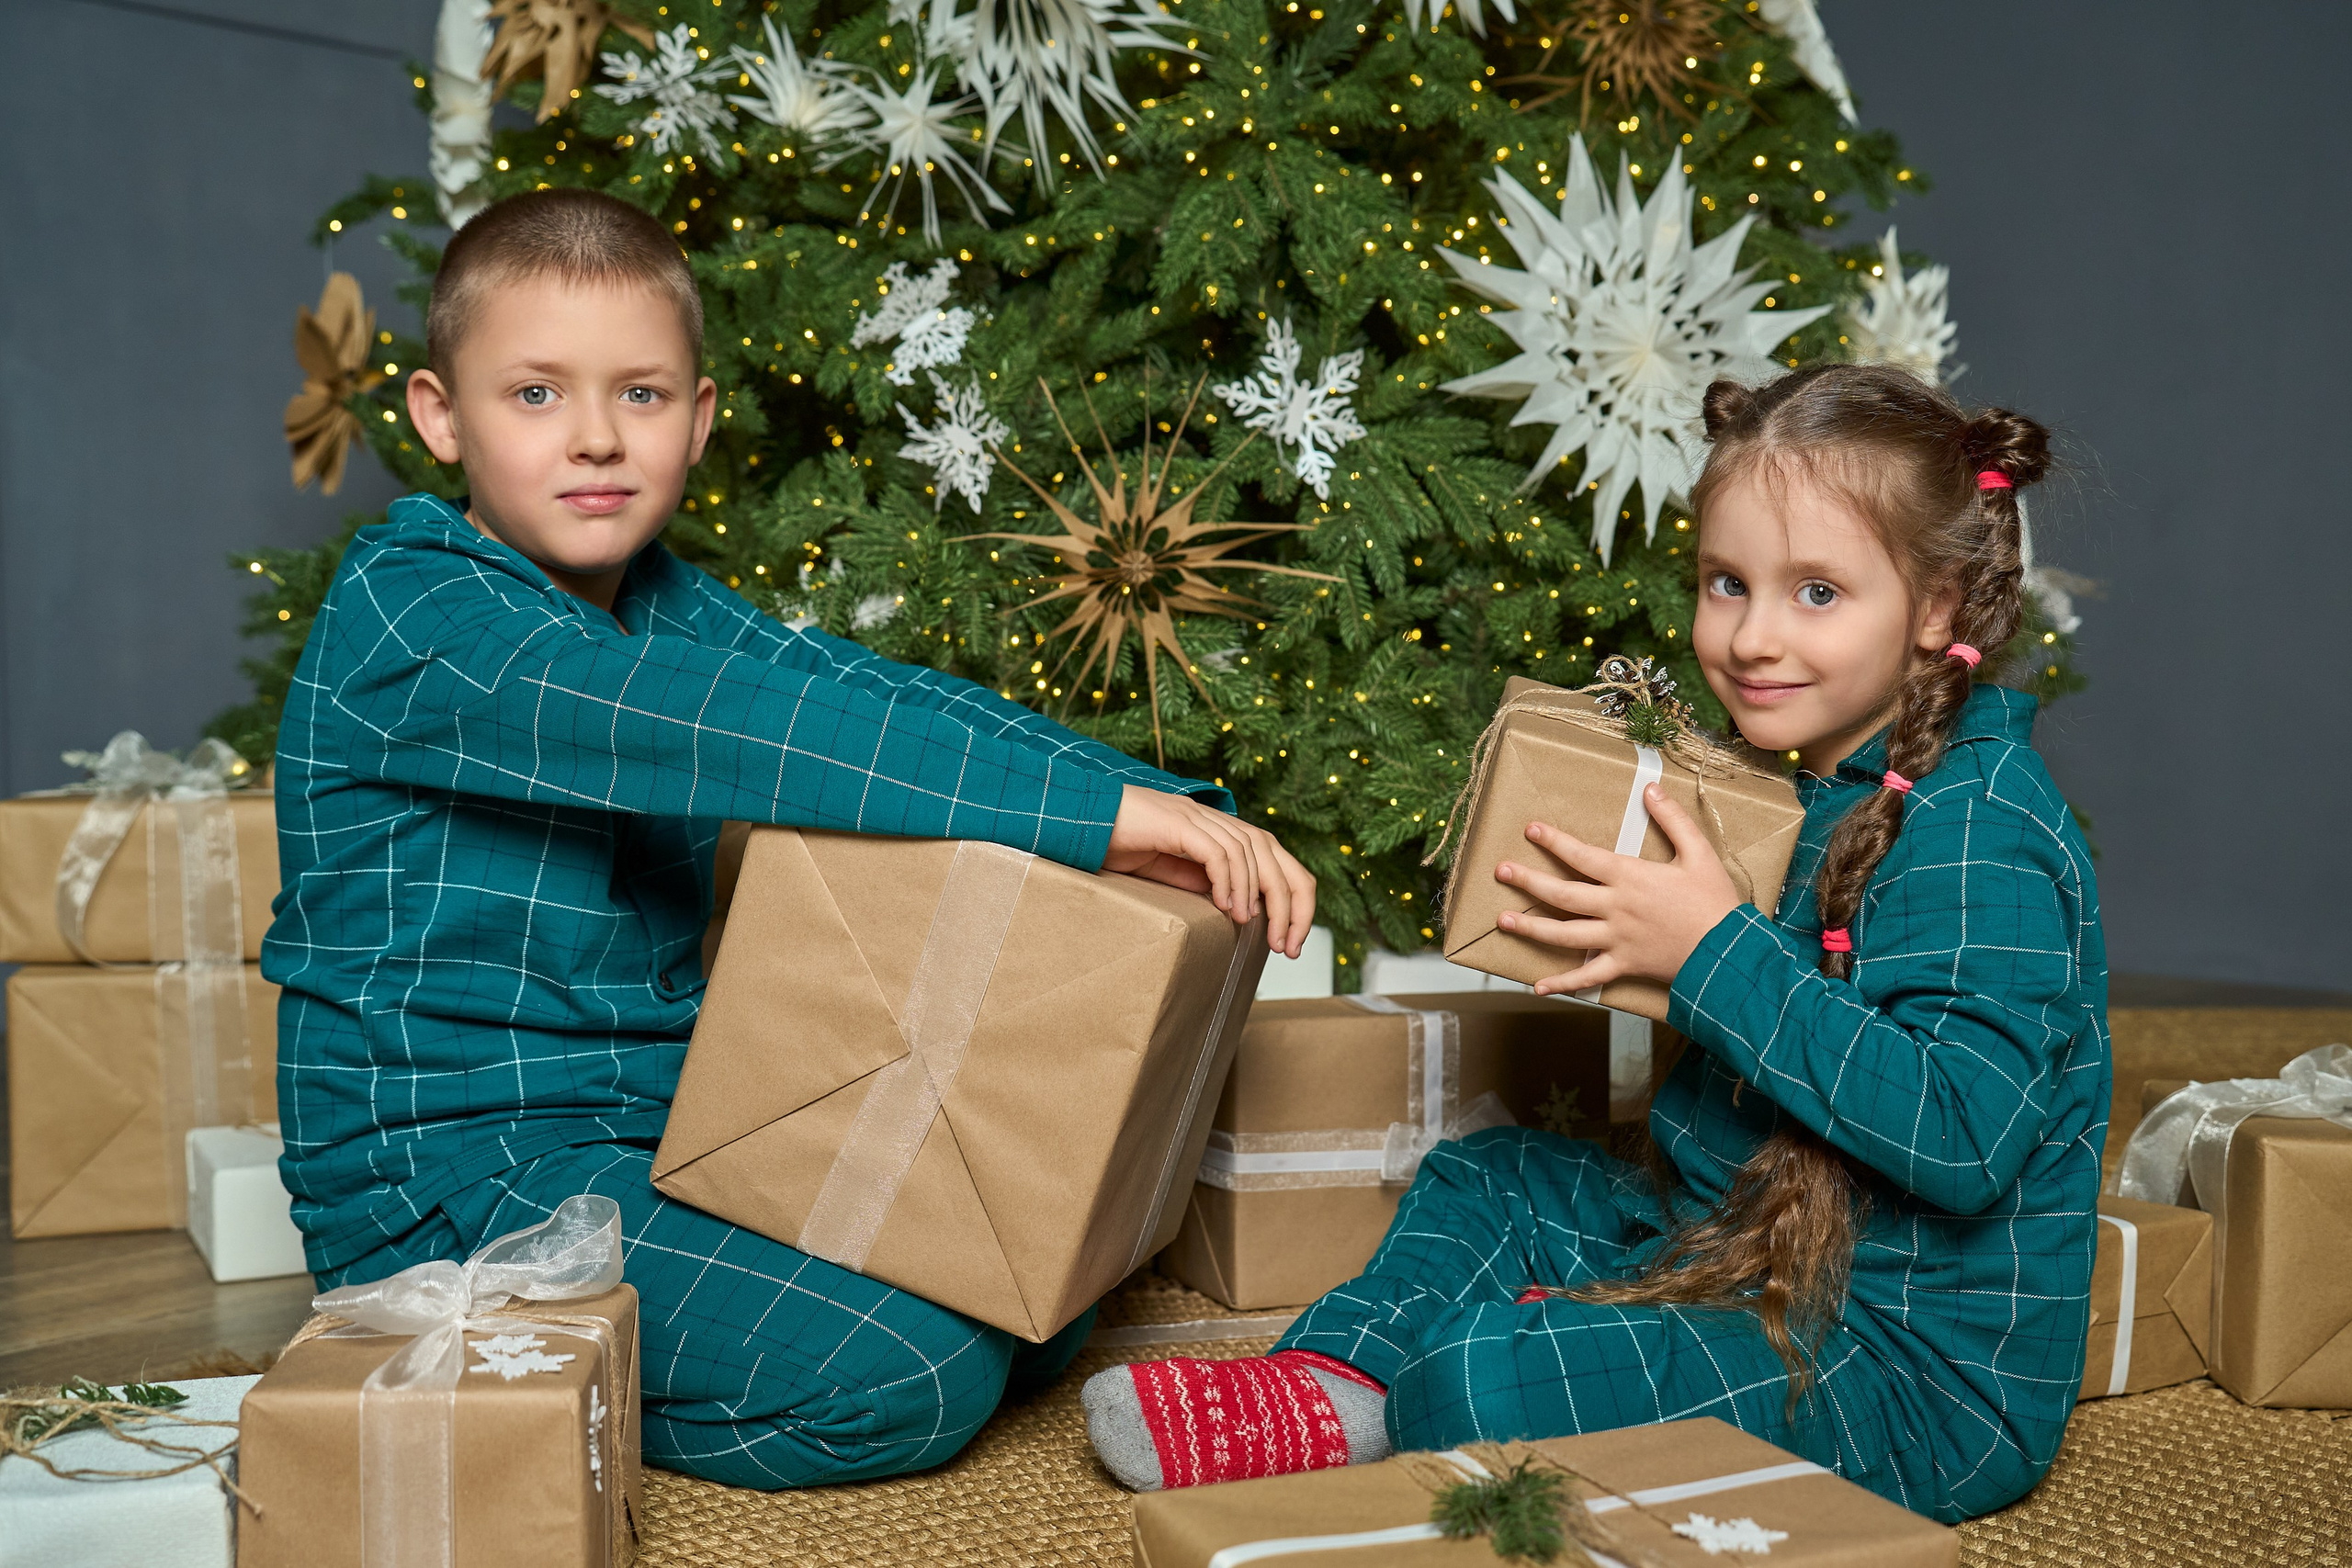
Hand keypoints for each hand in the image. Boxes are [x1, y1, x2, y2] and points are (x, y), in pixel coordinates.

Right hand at [1106, 785, 1317, 957]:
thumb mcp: (1172, 870)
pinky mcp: (1178, 822)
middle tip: (1286, 946)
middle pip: (1274, 854)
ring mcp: (1198, 817)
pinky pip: (1217, 852)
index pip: (1276, 859)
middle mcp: (1216, 819)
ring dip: (1260, 897)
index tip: (1291, 941)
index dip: (1293, 899)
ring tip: (1257, 931)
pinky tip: (1228, 908)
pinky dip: (1229, 881)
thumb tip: (1236, 906)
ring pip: (1251, 853)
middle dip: (1291, 903)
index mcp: (1220, 830)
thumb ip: (1202, 881)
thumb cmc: (1122, 843)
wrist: (1082, 820)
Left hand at [1492, 783, 1742, 994]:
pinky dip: (1562, 983)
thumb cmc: (1715, 901)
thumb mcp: (1699, 852)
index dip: (1555, 842)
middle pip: (1562, 894)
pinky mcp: (1624, 965)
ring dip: (1531, 927)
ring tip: (1503, 920)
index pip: (1582, 856)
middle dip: (1528, 881)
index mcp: (1630, 877)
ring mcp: (1616, 939)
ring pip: (1564, 934)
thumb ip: (1673, 819)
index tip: (1531, 830)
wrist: (1728, 952)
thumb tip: (1651, 789)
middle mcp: (1615, 908)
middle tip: (1501, 871)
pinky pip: (1587, 976)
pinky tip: (1537, 986)